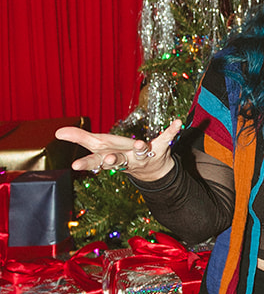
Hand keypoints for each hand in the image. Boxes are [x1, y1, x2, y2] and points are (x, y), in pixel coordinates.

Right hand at [54, 120, 183, 182]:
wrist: (151, 171)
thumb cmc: (121, 154)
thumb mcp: (100, 146)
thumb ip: (80, 138)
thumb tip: (57, 131)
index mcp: (110, 156)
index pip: (95, 158)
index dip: (85, 162)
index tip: (74, 165)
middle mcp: (125, 159)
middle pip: (118, 160)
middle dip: (113, 160)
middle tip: (108, 160)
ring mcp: (143, 155)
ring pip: (140, 153)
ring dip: (140, 149)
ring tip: (140, 144)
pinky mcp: (159, 148)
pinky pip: (166, 138)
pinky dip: (172, 130)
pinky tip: (177, 122)